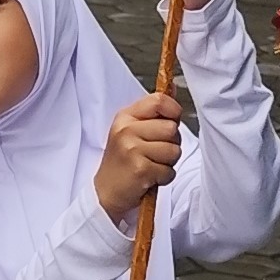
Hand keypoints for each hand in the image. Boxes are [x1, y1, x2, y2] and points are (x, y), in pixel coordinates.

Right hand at [93, 94, 182, 221]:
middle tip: (155, 152)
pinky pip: (169, 171)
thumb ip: (153, 112)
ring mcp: (132, 149)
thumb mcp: (131, 130)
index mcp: (125, 117)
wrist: (105, 191)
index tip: (170, 122)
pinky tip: (149, 177)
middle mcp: (126, 130)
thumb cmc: (123, 160)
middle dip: (171, 143)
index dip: (173, 111)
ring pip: (174, 150)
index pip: (159, 101)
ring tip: (151, 165)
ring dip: (168, 162)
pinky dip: (164, 177)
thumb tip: (172, 87)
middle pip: (171, 128)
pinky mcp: (140, 169)